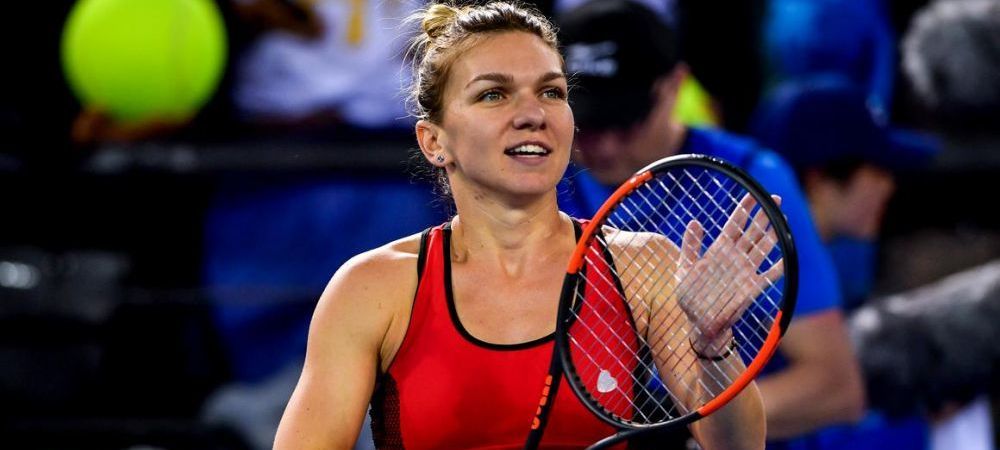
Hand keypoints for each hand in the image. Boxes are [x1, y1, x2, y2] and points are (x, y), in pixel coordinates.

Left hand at [675, 194, 784, 354]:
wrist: (698, 322)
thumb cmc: (690, 294)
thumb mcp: (685, 267)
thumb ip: (690, 245)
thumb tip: (695, 221)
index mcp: (719, 249)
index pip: (735, 223)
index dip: (745, 208)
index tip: (754, 194)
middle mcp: (735, 257)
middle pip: (753, 231)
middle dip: (765, 215)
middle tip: (776, 199)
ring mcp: (745, 271)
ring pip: (763, 248)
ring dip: (774, 234)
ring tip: (783, 218)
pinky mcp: (751, 288)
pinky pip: (769, 275)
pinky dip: (779, 267)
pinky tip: (787, 257)